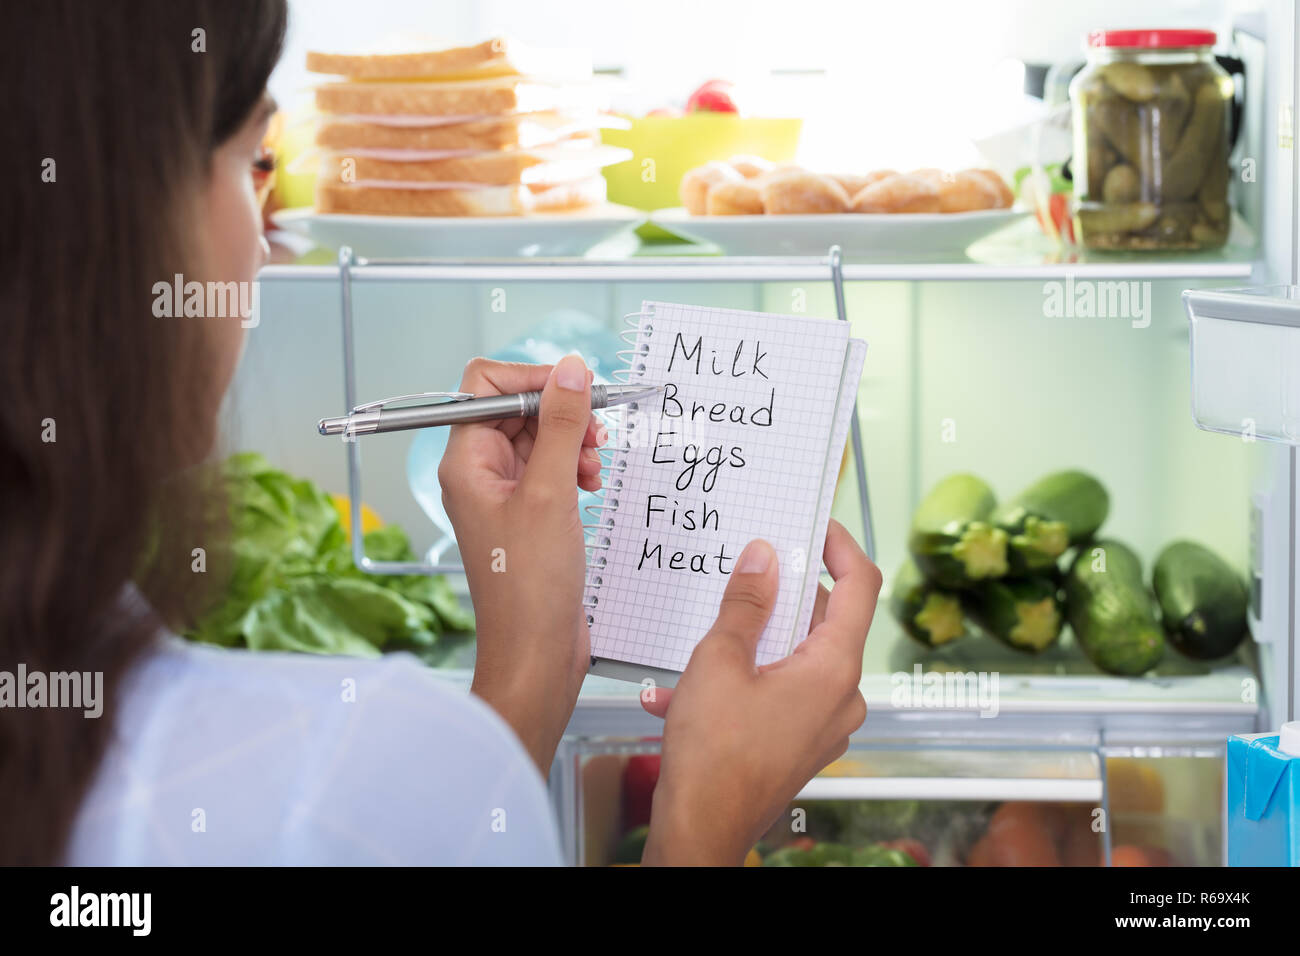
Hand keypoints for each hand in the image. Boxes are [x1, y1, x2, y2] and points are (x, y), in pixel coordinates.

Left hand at [439, 355, 603, 772]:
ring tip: (593, 465)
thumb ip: (561, 425)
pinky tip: (591, 484)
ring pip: (538, 437)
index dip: (532, 378)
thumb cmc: (529, 586)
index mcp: (465, 461)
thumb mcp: (551, 492)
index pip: (486, 385)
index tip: (575, 388)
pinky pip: (550, 468)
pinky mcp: (528, 513)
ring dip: (573, 441)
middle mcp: (478, 472)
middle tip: (593, 433)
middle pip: (517, 408)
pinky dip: (575, 467)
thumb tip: (570, 370)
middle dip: (560, 413)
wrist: (536, 651)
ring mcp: (504, 493)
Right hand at [641, 520, 879, 864]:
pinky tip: (682, 693)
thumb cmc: (713, 756)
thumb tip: (763, 557)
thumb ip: (745, 603)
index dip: (842, 547)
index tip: (816, 525)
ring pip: (795, 658)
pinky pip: (779, 693)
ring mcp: (823, 724)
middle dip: (780, 597)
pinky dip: (740, 682)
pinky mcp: (800, 743)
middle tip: (744, 575)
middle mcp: (841, 696)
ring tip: (696, 645)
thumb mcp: (719, 660)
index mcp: (834, 668)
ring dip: (749, 644)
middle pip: (826, 621)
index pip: (862, 586)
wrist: (701, 830)